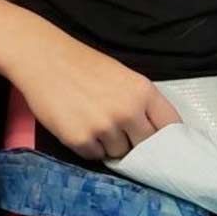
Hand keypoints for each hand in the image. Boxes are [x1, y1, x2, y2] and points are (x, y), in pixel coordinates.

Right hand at [7, 23, 182, 159]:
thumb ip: (140, 102)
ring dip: (111, 145)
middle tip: (121, 131)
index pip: (170, 125)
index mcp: (143, 91)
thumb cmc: (84, 65)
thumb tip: (154, 134)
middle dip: (136, 143)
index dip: (167, 137)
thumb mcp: (122, 76)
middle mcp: (128, 111)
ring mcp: (104, 127)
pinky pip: (95, 156)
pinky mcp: (80, 140)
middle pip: (146, 146)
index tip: (163, 143)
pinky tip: (80, 126)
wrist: (45, 59)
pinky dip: (90, 147)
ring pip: (119, 154)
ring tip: (95, 122)